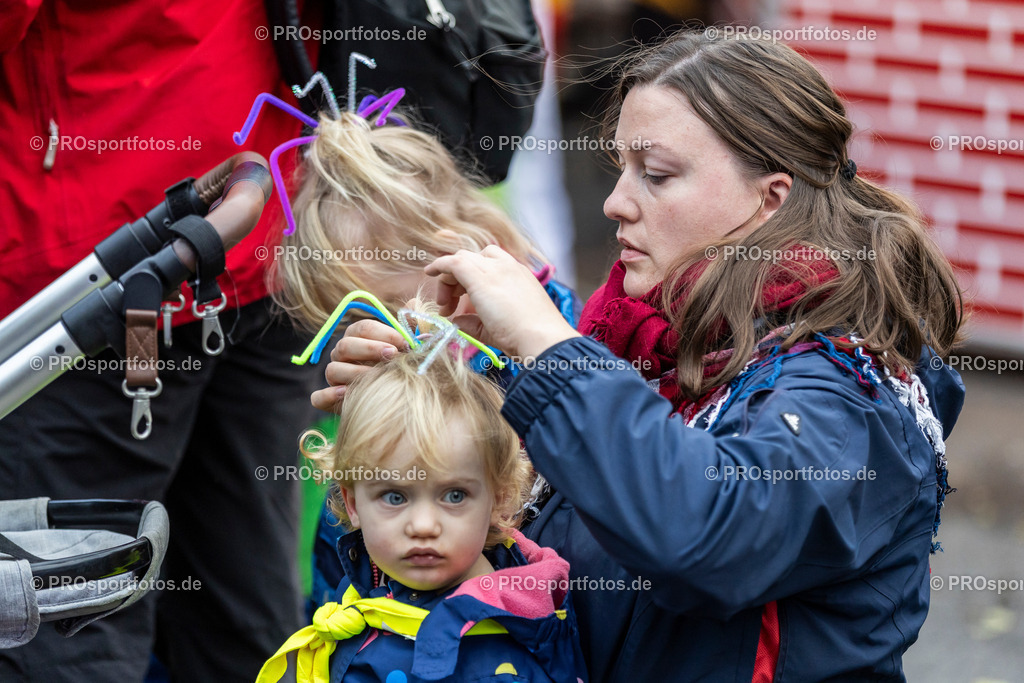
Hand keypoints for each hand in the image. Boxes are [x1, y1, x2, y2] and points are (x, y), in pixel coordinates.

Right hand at [309, 318, 409, 412]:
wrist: (396, 400)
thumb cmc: (400, 366)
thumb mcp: (408, 347)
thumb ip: (412, 326)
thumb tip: (415, 302)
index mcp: (358, 338)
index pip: (364, 328)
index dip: (384, 333)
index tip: (405, 343)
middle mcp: (342, 355)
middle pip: (346, 345)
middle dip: (369, 349)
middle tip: (393, 355)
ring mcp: (334, 377)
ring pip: (333, 370)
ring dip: (355, 373)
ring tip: (376, 377)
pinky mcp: (330, 400)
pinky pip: (319, 397)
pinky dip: (328, 395)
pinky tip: (346, 393)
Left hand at [425, 246, 579, 359]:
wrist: (541, 337)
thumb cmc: (526, 337)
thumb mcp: (498, 328)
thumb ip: (475, 323)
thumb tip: (457, 321)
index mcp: (518, 275)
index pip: (489, 263)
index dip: (470, 279)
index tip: (461, 299)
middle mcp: (507, 267)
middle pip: (474, 259)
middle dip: (457, 280)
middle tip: (449, 305)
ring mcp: (495, 268)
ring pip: (463, 259)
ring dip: (449, 279)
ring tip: (444, 304)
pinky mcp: (481, 276)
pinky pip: (454, 262)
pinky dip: (440, 265)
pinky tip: (429, 272)